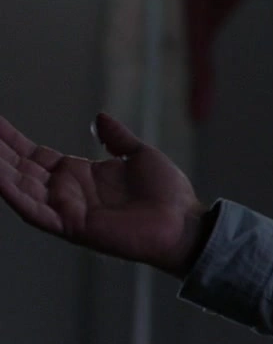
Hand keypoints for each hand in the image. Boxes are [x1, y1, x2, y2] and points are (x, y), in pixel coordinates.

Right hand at [0, 114, 206, 276]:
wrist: (185, 222)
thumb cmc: (167, 195)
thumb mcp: (139, 155)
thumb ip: (116, 138)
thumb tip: (99, 117)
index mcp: (78, 174)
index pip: (33, 155)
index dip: (11, 140)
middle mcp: (65, 192)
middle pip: (19, 169)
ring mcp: (66, 209)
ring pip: (20, 188)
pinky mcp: (71, 226)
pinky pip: (35, 211)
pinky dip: (14, 196)